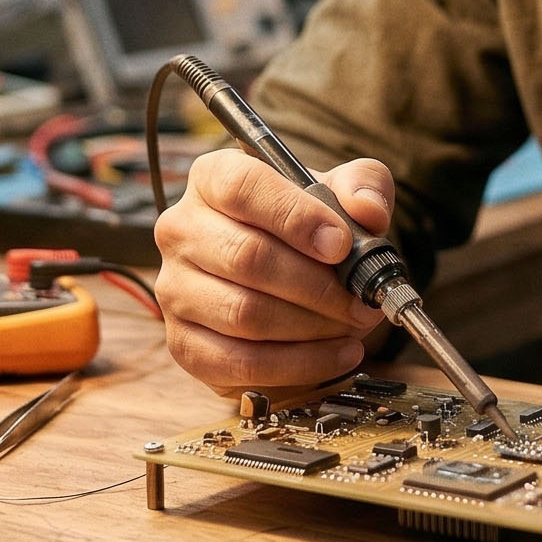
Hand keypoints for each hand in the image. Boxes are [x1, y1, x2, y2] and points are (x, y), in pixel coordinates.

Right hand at [152, 145, 394, 399]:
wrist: (288, 282)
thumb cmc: (309, 229)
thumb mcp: (343, 192)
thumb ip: (364, 185)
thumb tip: (368, 211)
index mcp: (212, 177)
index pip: (241, 187)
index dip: (295, 217)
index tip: (341, 244)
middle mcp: (182, 229)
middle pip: (247, 257)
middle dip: (317, 286)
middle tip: (360, 300)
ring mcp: (174, 289)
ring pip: (244, 313)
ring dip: (312, 326)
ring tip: (352, 325)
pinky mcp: (183, 343)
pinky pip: (240, 362)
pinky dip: (298, 364)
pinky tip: (337, 354)